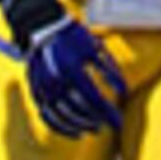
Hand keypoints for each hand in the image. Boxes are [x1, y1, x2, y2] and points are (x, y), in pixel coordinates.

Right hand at [0, 0, 126, 137]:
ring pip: (63, 116)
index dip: (107, 113)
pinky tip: (75, 132)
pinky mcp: (36, 92)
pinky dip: (61, 127)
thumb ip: (110, 70)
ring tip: (93, 129)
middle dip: (96, 120)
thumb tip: (124, 92)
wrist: (42, 27)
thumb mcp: (95, 48)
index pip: (94, 99)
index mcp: (73, 69)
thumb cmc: (73, 36)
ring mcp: (44, 88)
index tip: (119, 122)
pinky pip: (48, 116)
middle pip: (79, 110)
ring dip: (80, 125)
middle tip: (108, 125)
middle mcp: (57, 81)